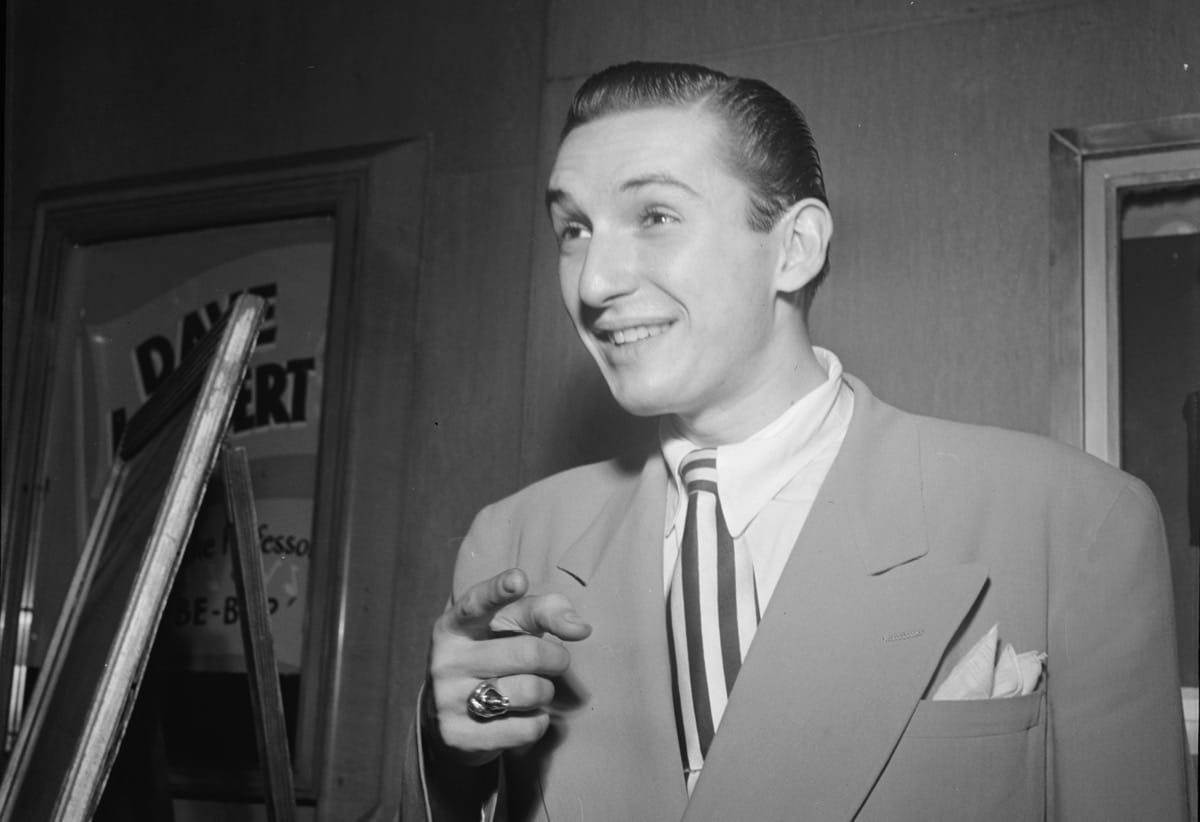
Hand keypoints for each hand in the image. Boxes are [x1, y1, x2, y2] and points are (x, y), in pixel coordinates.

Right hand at [426, 568, 590, 765]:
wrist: (445, 716)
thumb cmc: (492, 654)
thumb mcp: (510, 625)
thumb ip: (546, 611)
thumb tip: (580, 628)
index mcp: (454, 625)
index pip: (477, 603)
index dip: (499, 591)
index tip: (518, 579)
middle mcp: (446, 660)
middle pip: (528, 653)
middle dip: (555, 657)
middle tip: (556, 660)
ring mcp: (448, 700)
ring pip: (531, 691)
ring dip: (545, 691)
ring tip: (531, 689)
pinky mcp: (460, 737)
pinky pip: (527, 728)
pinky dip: (537, 722)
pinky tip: (520, 716)